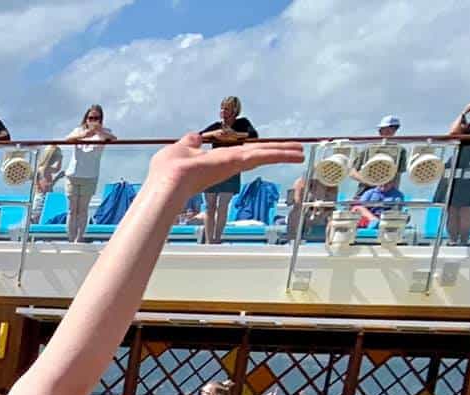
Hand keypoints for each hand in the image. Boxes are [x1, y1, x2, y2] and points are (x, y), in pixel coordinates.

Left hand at [142, 131, 304, 201]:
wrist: (168, 181)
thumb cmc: (170, 168)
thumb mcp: (181, 149)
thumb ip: (190, 143)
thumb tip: (194, 137)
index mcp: (215, 159)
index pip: (240, 154)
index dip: (254, 151)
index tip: (264, 151)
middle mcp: (227, 162)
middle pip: (256, 154)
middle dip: (275, 152)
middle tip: (294, 152)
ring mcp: (234, 163)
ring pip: (264, 155)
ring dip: (283, 153)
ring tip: (301, 152)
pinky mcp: (238, 162)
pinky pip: (264, 156)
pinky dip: (281, 154)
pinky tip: (297, 154)